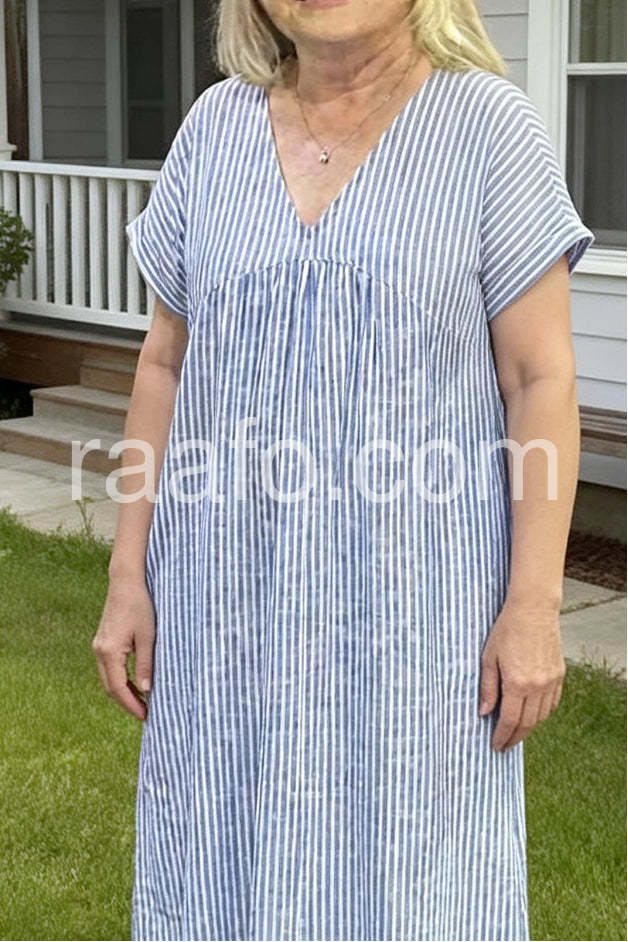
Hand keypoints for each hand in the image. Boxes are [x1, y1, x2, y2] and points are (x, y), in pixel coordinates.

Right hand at [92, 577, 154, 720]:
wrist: (127, 582)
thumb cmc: (141, 605)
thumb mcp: (148, 636)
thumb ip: (146, 664)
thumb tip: (147, 690)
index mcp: (109, 652)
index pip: (118, 688)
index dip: (131, 705)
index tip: (146, 716)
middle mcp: (99, 651)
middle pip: (110, 687)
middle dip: (127, 702)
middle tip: (145, 713)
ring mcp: (99, 645)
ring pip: (108, 678)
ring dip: (123, 692)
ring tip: (143, 701)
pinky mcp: (103, 640)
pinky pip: (109, 667)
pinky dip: (120, 679)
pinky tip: (135, 683)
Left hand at [478, 599, 565, 751]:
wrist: (533, 610)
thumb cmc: (506, 630)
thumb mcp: (488, 657)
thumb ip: (487, 687)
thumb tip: (484, 712)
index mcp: (517, 683)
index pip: (510, 720)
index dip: (502, 736)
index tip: (495, 745)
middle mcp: (537, 686)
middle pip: (527, 723)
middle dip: (515, 737)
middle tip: (504, 746)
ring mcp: (551, 681)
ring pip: (542, 716)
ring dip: (529, 728)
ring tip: (516, 733)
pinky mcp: (559, 674)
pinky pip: (552, 703)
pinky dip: (542, 714)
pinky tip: (533, 716)